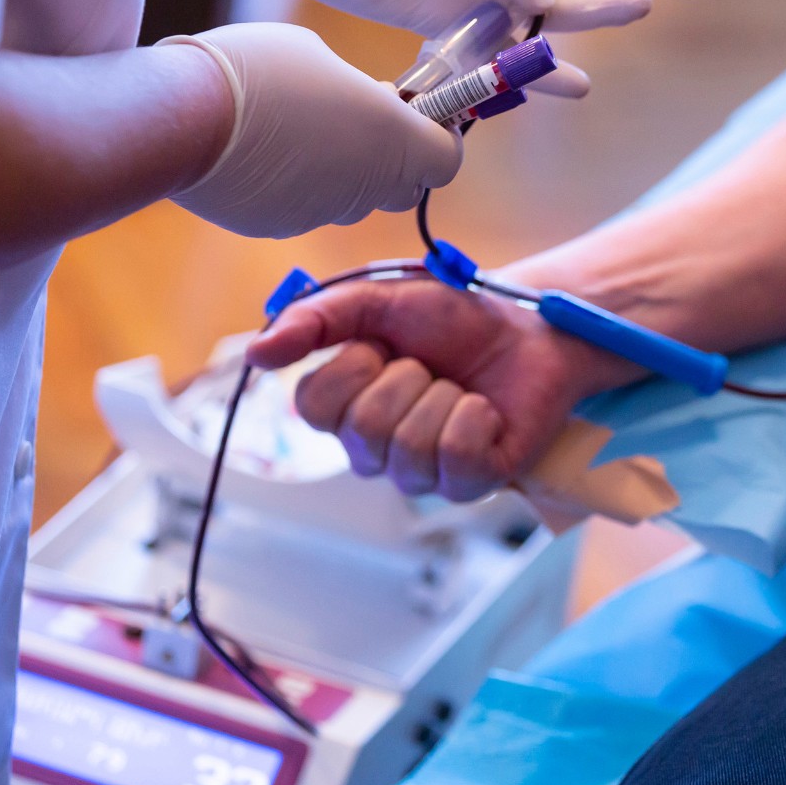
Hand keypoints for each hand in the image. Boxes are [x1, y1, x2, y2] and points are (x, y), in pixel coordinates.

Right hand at [160, 24, 460, 237]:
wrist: (180, 118)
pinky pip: (303, 206)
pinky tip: (259, 149)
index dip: (436, 134)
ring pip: (350, 197)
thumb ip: (351, 87)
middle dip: (391, 156)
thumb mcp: (317, 54)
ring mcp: (321, 213)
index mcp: (392, 141)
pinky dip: (294, 184)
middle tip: (358, 114)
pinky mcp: (278, 226)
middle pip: (403, 185)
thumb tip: (349, 101)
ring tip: (296, 126)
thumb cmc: (257, 71)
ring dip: (340, 168)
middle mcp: (365, 187)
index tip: (413, 110)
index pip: (445, 158)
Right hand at [246, 277, 606, 500]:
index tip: (383, 345)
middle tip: (431, 365)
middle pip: (364, 428)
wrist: (529, 326)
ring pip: (409, 447)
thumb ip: (315, 319)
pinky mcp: (469, 484)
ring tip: (460, 387)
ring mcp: (421, 474)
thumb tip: (256, 354)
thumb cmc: (454, 318)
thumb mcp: (378, 300)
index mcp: (344, 409)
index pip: (312, 406)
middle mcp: (375, 451)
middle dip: (408, 377)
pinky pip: (456, 457)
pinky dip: (475, 418)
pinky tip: (485, 409)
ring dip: (445, 396)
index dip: (353, 365)